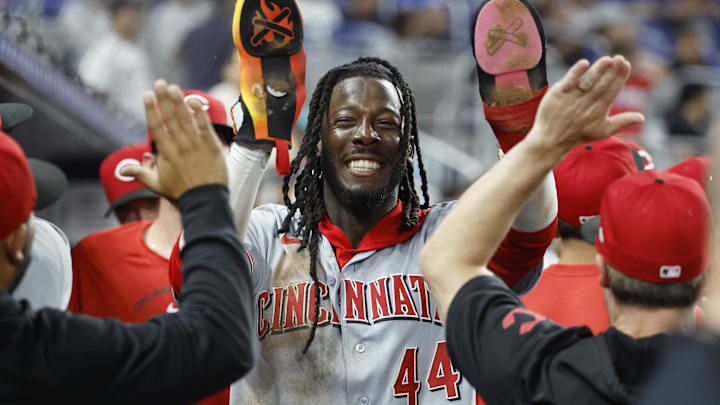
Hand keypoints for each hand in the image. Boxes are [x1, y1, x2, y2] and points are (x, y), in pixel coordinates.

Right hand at [121, 80, 227, 198]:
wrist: (205, 200)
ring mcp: (196, 145)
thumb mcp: (157, 184)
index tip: (147, 95)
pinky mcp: (211, 146)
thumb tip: (121, 170)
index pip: (156, 127)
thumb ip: (139, 173)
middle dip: (164, 99)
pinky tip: (194, 101)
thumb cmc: (181, 192)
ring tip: (173, 87)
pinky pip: (205, 126)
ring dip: (179, 102)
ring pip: (186, 120)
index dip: (151, 110)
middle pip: (170, 118)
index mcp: (166, 152)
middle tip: (159, 82)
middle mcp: (180, 146)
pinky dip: (200, 113)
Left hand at [526, 55, 644, 154]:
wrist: (551, 140)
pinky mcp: (558, 94)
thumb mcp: (602, 131)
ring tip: (607, 59)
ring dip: (598, 70)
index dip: (620, 77)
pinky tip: (585, 63)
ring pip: (587, 82)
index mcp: (599, 110)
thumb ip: (622, 122)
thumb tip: (642, 117)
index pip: (612, 91)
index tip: (626, 64)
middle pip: (602, 84)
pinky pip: (568, 82)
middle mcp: (586, 103)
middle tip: (620, 58)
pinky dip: (576, 73)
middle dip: (612, 71)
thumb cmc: (579, 134)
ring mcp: (572, 98)